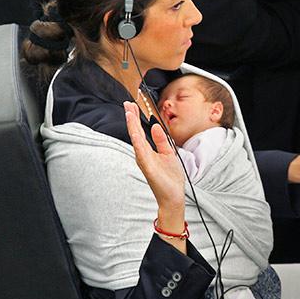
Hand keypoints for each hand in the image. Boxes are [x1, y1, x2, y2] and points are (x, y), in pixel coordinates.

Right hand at [124, 101, 185, 226]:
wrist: (172, 196)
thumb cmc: (170, 178)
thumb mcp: (168, 154)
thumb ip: (161, 141)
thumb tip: (154, 126)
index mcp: (148, 151)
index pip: (140, 131)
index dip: (136, 118)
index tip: (132, 105)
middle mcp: (143, 154)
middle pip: (135, 132)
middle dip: (131, 117)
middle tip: (127, 103)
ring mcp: (144, 160)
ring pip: (136, 139)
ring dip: (132, 125)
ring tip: (128, 111)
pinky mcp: (148, 166)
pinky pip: (141, 150)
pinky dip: (137, 140)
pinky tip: (135, 131)